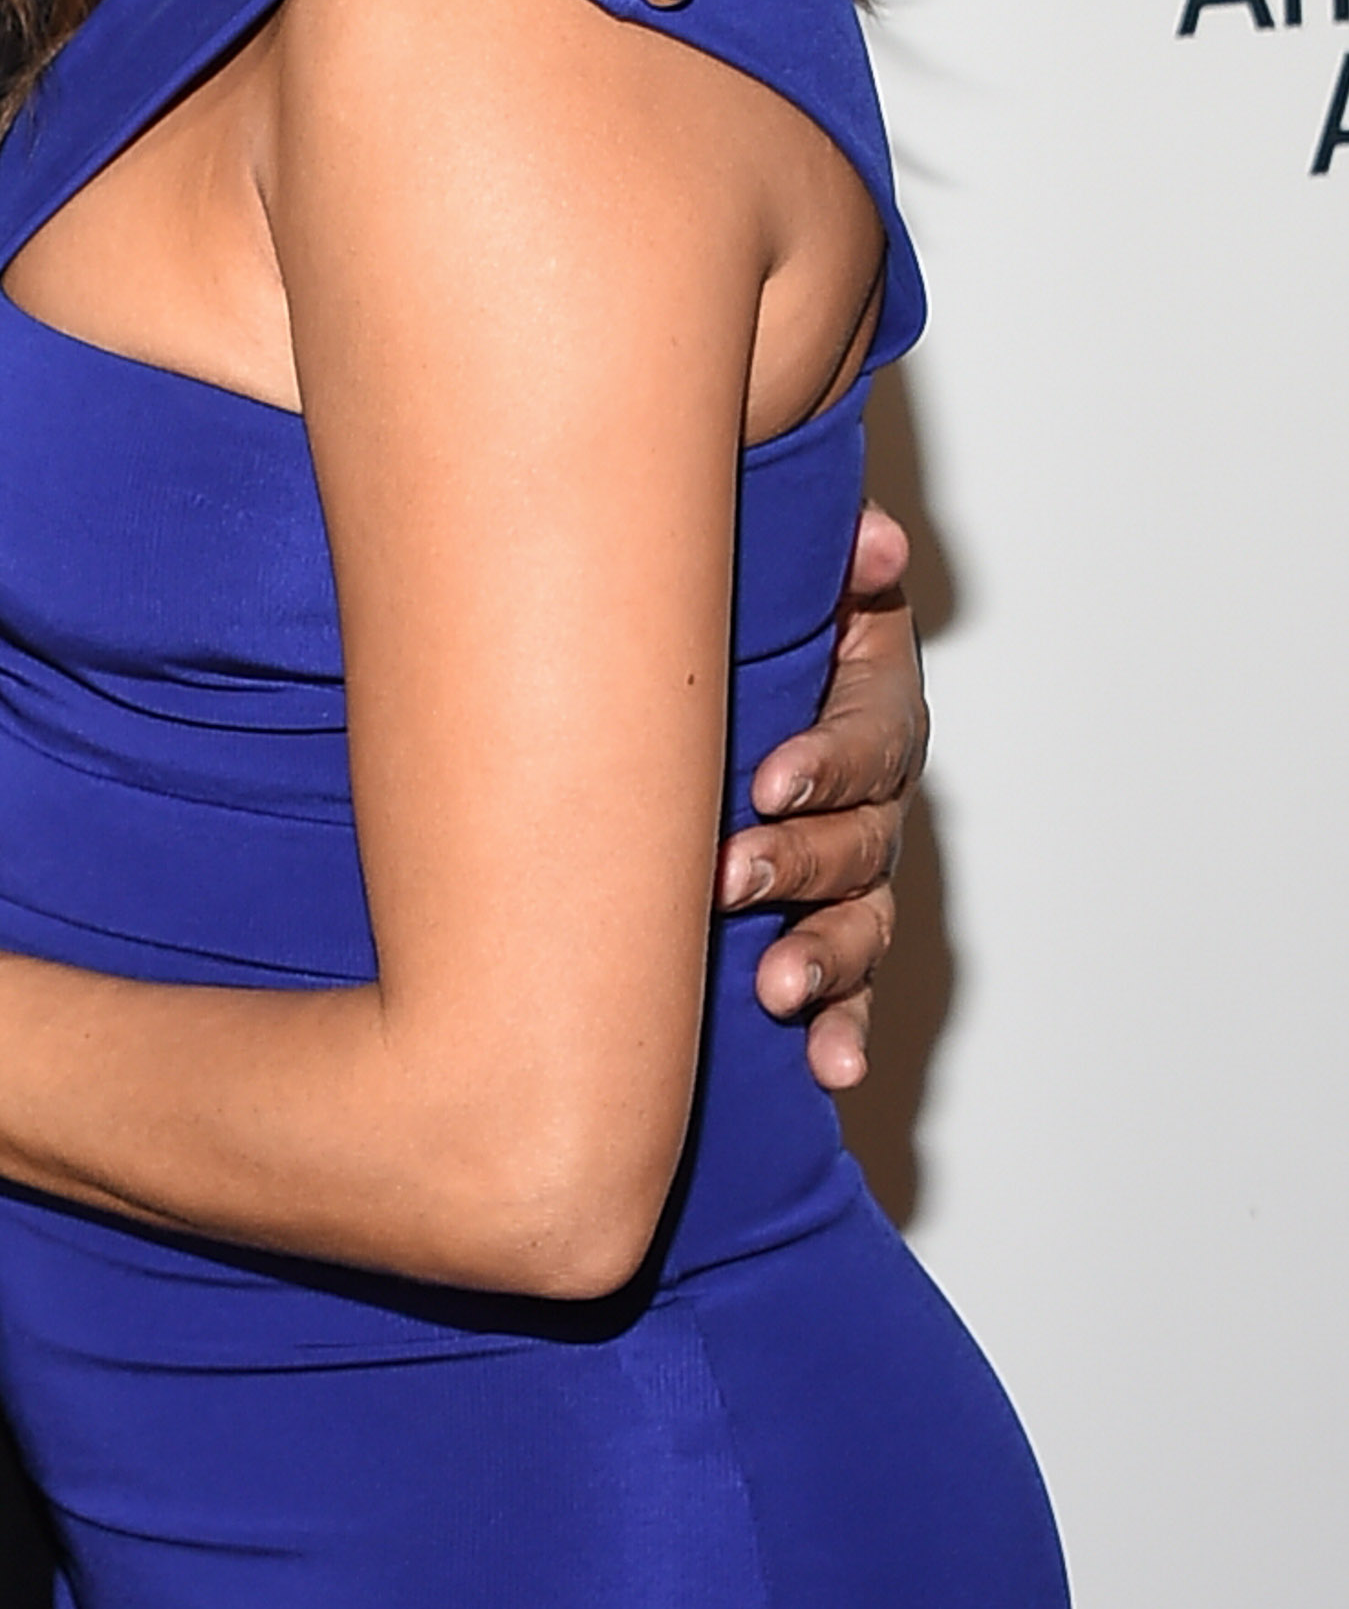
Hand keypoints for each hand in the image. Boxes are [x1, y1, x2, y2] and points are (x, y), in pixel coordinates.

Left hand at [719, 501, 924, 1088]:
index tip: (769, 784)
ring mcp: (858, 872)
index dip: (825, 764)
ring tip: (778, 987)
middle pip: (859, 842)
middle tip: (730, 880)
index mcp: (874, 706)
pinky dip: (845, 1029)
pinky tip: (829, 1067)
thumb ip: (839, 560)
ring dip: (823, 960)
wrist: (739, 655)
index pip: (870, 740)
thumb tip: (873, 542)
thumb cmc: (765, 614)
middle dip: (797, 867)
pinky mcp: (830, 927)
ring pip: (860, 925)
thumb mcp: (800, 574)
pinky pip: (853, 989)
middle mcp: (878, 797)